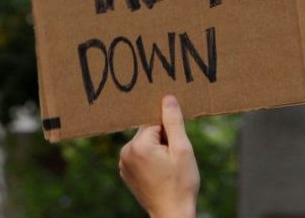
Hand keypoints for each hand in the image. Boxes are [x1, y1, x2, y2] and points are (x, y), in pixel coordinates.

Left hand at [119, 95, 199, 217]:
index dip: (170, 130)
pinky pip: (139, 154)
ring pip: (144, 142)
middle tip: (173, 158)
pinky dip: (150, 158)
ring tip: (167, 167)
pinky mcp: (125, 171)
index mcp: (138, 145)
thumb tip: (167, 98)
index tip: (175, 146)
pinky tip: (160, 172)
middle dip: (163, 139)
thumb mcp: (182, 149)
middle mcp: (125, 152)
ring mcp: (123, 163)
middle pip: (148, 131)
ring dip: (157, 148)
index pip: (155, 121)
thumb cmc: (181, 183)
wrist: (172, 213)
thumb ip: (173, 122)